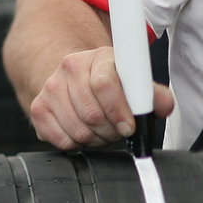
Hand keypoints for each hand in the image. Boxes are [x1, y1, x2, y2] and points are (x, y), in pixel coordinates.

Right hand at [27, 46, 174, 149]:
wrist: (73, 80)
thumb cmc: (107, 84)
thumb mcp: (132, 83)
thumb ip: (151, 94)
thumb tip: (165, 105)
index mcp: (96, 58)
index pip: (104, 84)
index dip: (119, 110)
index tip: (128, 126)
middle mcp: (69, 68)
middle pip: (91, 113)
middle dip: (110, 130)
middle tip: (116, 130)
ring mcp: (50, 88)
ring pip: (78, 130)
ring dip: (95, 139)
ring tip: (101, 130)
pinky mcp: (38, 108)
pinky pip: (62, 141)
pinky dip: (77, 144)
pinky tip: (83, 131)